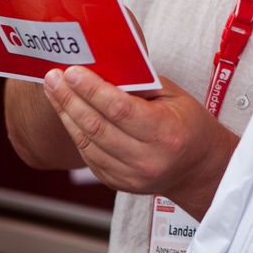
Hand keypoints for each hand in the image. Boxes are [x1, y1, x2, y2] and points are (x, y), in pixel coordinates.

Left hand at [41, 66, 237, 219]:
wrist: (198, 169)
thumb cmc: (190, 126)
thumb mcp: (175, 97)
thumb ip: (142, 84)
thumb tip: (106, 69)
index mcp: (165, 132)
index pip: (120, 109)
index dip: (92, 89)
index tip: (73, 72)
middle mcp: (147, 159)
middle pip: (97, 126)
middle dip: (70, 99)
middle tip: (54, 78)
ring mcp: (131, 175)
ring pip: (87, 143)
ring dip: (67, 115)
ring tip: (54, 92)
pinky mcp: (118, 183)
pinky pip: (88, 156)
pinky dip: (75, 133)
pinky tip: (67, 114)